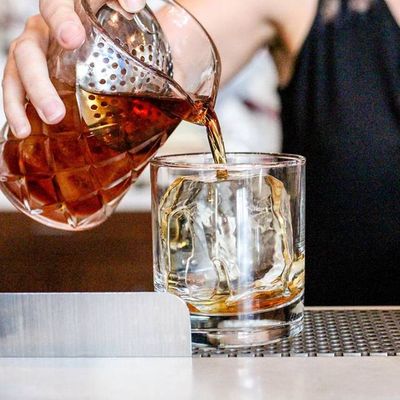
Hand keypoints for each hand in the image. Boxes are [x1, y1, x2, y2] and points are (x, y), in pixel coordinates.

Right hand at [2, 0, 146, 137]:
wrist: (120, 40)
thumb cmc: (118, 24)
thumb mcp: (121, 11)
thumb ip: (123, 1)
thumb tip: (133, 5)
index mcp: (66, 11)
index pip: (54, 7)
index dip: (60, 20)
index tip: (73, 39)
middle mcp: (43, 31)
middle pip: (28, 50)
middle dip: (38, 82)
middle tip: (54, 111)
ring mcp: (38, 54)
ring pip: (16, 73)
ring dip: (19, 103)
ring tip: (26, 129)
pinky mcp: (36, 76)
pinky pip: (18, 91)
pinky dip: (19, 110)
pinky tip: (24, 130)